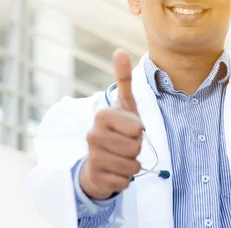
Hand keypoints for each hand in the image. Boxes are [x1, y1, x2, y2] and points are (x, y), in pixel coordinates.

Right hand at [79, 49, 143, 199]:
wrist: (99, 162)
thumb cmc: (118, 130)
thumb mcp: (124, 105)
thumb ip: (123, 79)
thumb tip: (119, 50)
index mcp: (102, 116)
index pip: (136, 128)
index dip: (138, 130)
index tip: (130, 129)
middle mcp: (93, 135)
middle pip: (135, 147)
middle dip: (136, 149)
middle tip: (126, 145)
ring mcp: (92, 157)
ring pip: (131, 165)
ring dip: (132, 164)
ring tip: (121, 157)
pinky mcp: (95, 177)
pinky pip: (125, 181)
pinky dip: (125, 179)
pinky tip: (115, 172)